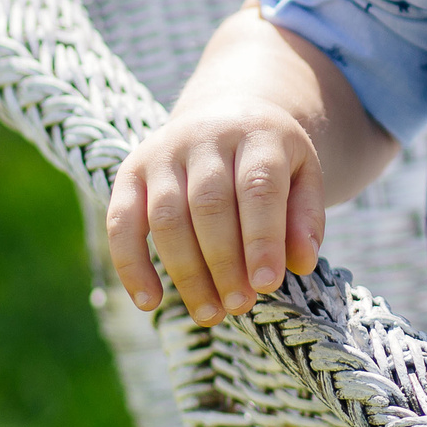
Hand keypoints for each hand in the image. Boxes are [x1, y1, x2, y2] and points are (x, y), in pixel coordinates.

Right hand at [106, 96, 325, 324]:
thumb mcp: (303, 174)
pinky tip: (149, 301)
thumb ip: (305, 216)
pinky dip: (131, 264)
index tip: (267, 284)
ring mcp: (163, 150)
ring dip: (186, 273)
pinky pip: (121, 221)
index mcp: (257, 132)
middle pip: (209, 204)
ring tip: (210, 313)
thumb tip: (302, 263)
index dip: (262, 238)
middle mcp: (205, 135)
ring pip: (167, 216)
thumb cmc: (270, 157)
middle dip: (224, 263)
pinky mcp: (131, 170)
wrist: (226, 112)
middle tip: (239, 306)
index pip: (258, 186)